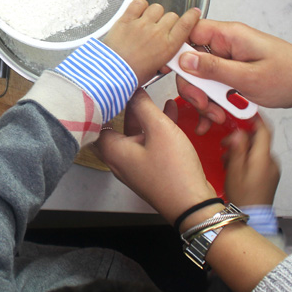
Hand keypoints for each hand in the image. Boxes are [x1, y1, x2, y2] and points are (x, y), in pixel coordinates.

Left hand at [92, 89, 214, 223]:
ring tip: (154, 96)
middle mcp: (118, 159)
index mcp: (112, 150)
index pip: (98, 120)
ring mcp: (134, 166)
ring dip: (144, 116)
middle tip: (132, 89)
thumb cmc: (173, 171)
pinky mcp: (149, 169)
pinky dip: (155, 129)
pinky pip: (147, 143)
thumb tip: (133, 91)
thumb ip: (144, 107)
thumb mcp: (160, 130)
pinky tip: (169, 113)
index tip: (113, 86)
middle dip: (125, 106)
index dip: (106, 102)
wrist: (193, 204)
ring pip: (134, 134)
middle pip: (115, 126)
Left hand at [101, 0, 200, 85]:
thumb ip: (164, 60)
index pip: (186, 24)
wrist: (110, 73)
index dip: (192, 16)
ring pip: (156, 8)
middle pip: (172, 15)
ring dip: (154, 13)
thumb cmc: (130, 75)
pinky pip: (138, 4)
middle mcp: (157, 32)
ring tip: (147, 22)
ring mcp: (142, 24)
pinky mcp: (126, 19)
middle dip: (168, 21)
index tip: (194, 13)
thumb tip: (166, 58)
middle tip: (160, 29)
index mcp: (168, 46)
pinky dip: (139, 6)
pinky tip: (137, 13)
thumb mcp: (155, 71)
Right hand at [176, 20, 291, 128]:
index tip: (168, 71)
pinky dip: (213, 100)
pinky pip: (213, 83)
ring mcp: (229, 57)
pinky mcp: (232, 70)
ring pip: (200, 75)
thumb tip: (183, 60)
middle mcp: (226, 43)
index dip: (174, 49)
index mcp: (229, 35)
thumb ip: (213, 69)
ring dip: (205, 98)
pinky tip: (217, 115)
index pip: (188, 31)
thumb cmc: (290, 76)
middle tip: (205, 106)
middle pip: (190, 60)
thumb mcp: (249, 77)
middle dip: (193, 87)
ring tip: (217, 115)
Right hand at [223, 115, 279, 206]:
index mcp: (263, 157)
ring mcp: (272, 169)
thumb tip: (238, 132)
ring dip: (242, 151)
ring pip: (257, 151)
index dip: (255, 119)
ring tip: (228, 161)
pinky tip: (235, 168)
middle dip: (241, 139)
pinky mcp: (270, 176)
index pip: (264, 130)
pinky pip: (259, 160)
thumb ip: (237, 149)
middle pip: (258, 140)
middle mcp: (272, 161)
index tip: (244, 114)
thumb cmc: (243, 196)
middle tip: (226, 146)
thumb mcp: (234, 170)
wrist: (253, 216)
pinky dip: (247, 159)